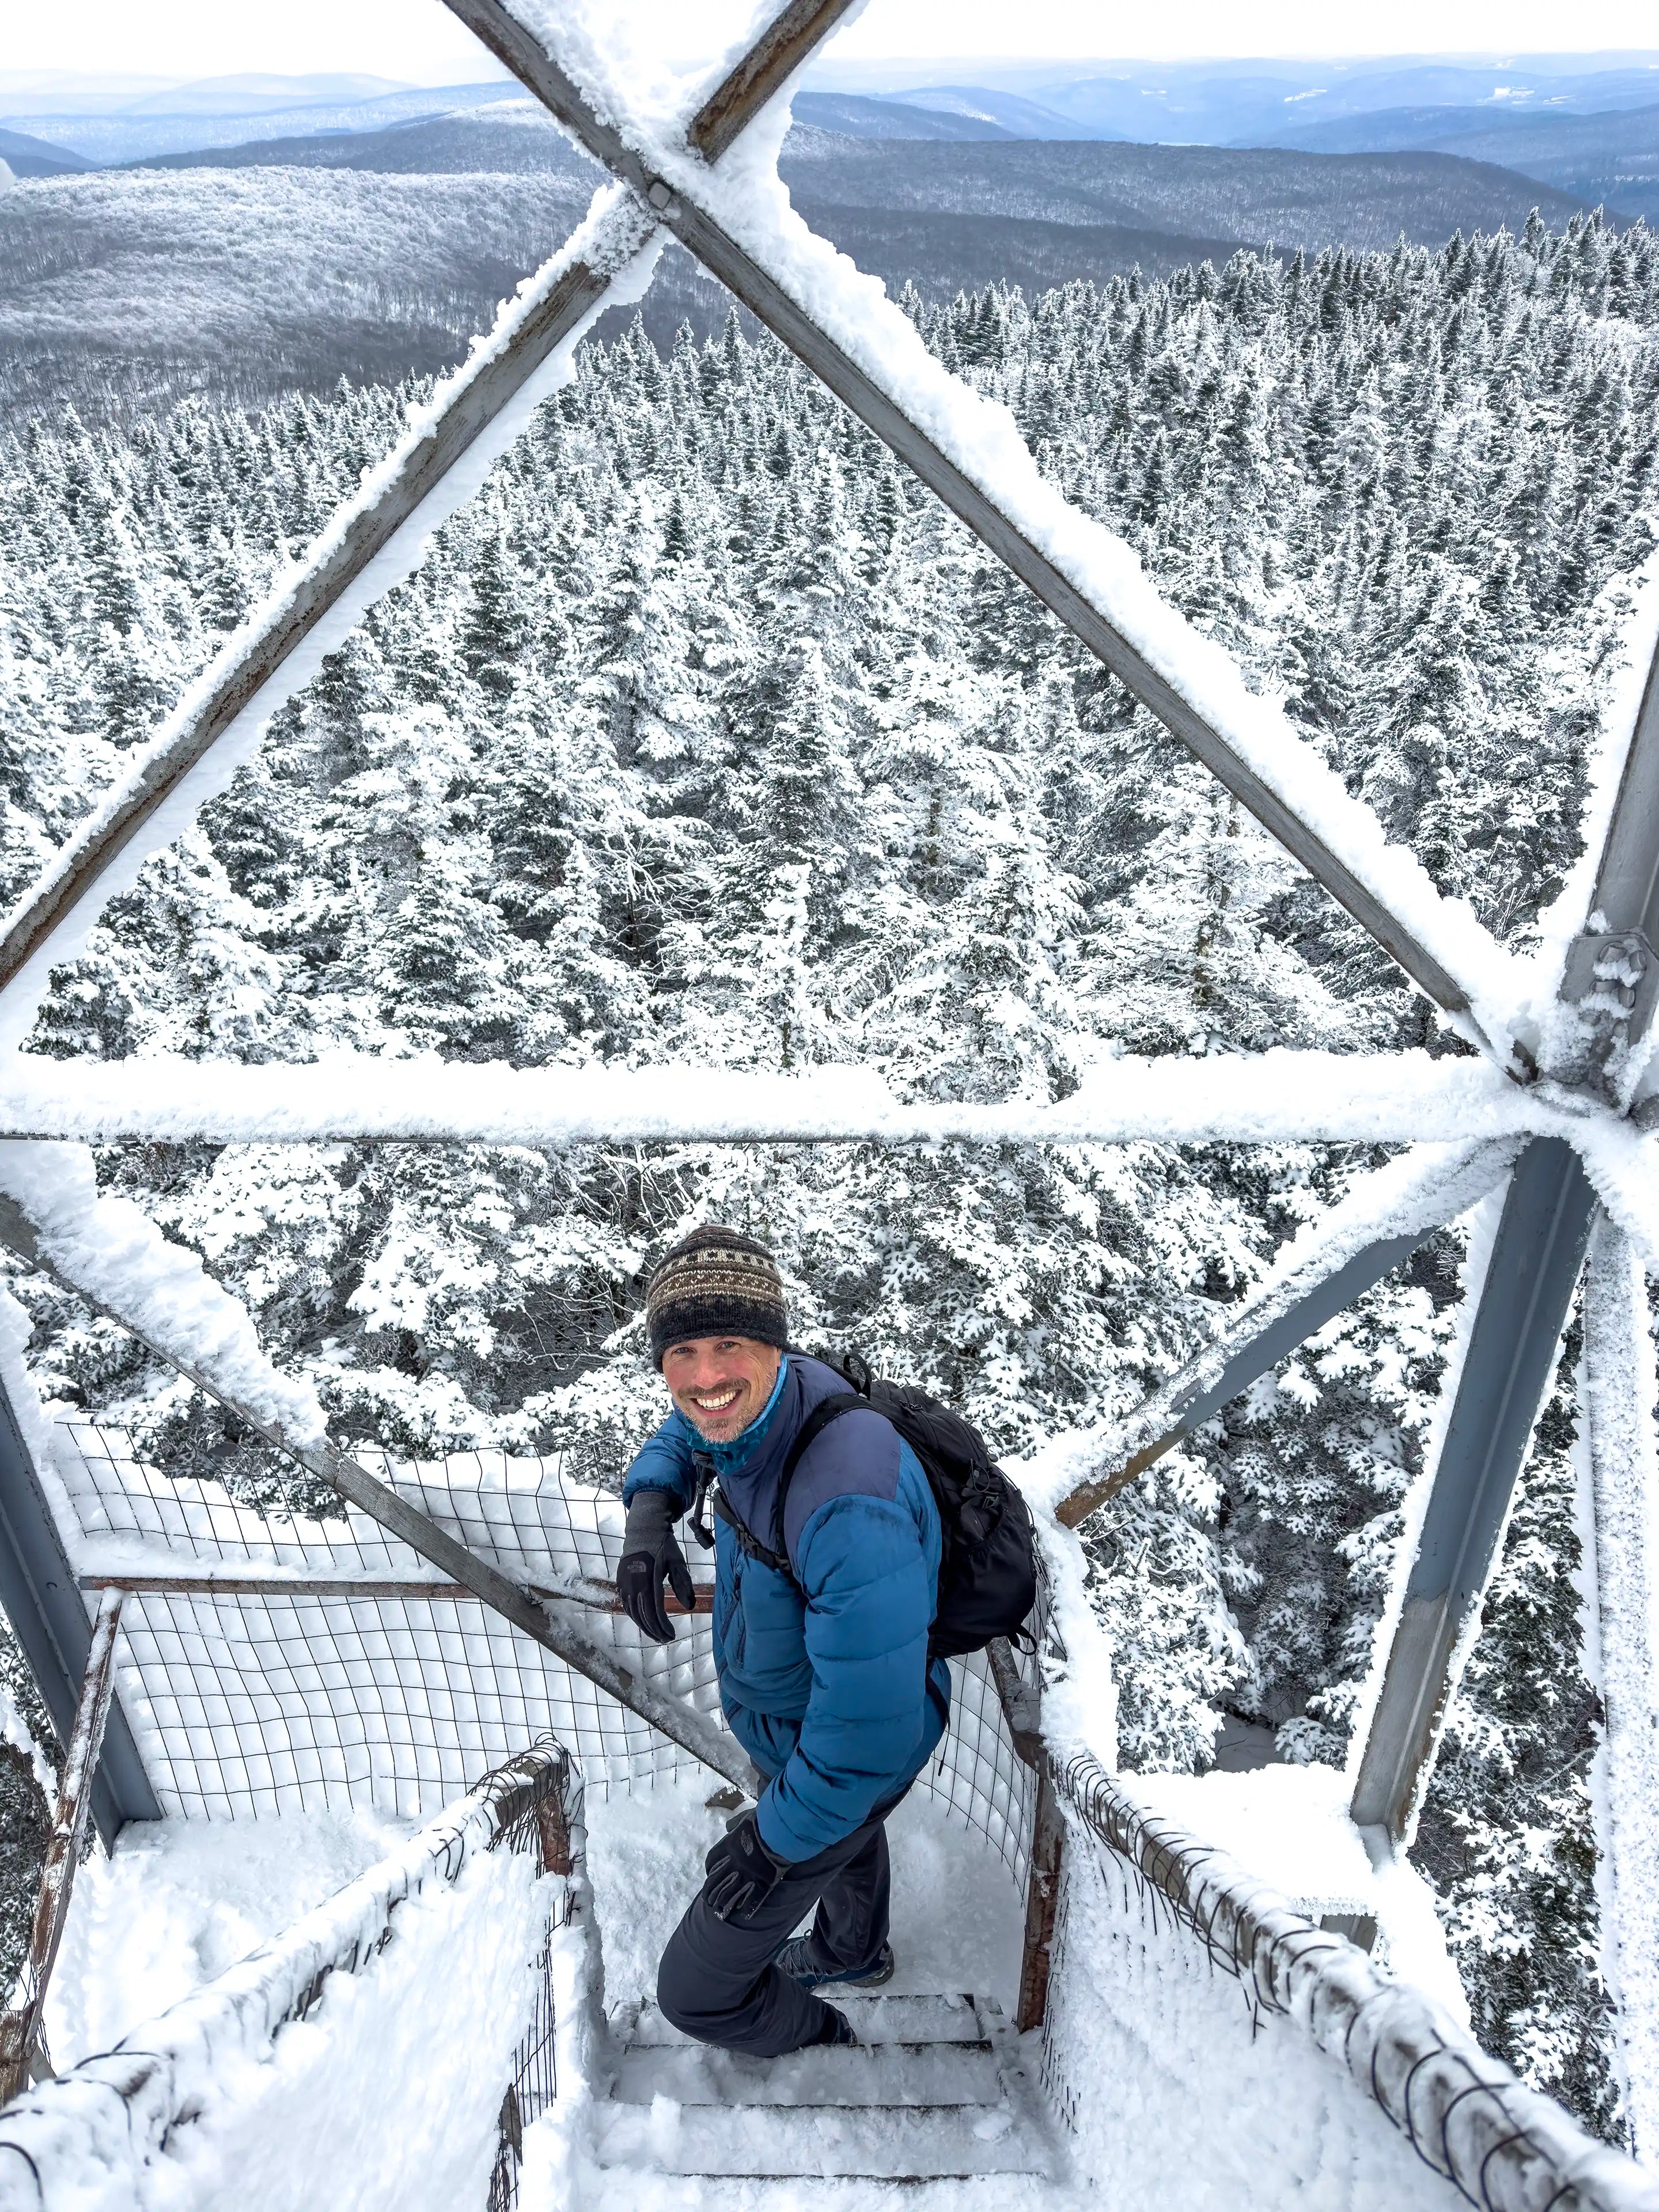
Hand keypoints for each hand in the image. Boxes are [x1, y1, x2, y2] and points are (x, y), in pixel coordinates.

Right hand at [617, 1487, 695, 1641]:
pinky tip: (643, 1621)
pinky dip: (635, 1616)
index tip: (671, 1636)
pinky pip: (626, 1604)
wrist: (643, 1530)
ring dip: (644, 1626)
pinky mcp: (620, 1582)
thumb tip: (689, 1606)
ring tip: (655, 1634)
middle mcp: (634, 1583)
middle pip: (642, 1616)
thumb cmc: (663, 1546)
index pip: (655, 1611)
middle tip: (665, 1639)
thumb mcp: (677, 1562)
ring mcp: (624, 1583)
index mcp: (649, 1579)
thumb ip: (683, 1584)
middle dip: (654, 1631)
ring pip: (632, 1613)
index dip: (662, 1626)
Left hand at [703, 1814, 786, 1922]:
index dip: (709, 1871)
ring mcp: (748, 1875)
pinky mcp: (762, 1883)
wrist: (780, 1830)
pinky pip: (753, 1900)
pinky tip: (743, 1915)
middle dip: (710, 1893)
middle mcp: (734, 1864)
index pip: (712, 1861)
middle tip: (709, 1901)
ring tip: (720, 1911)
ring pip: (730, 1895)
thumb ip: (735, 1824)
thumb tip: (728, 1827)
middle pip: (716, 1882)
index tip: (709, 1876)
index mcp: (728, 1847)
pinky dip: (748, 1909)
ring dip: (724, 1904)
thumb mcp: (744, 1818)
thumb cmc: (763, 1821)